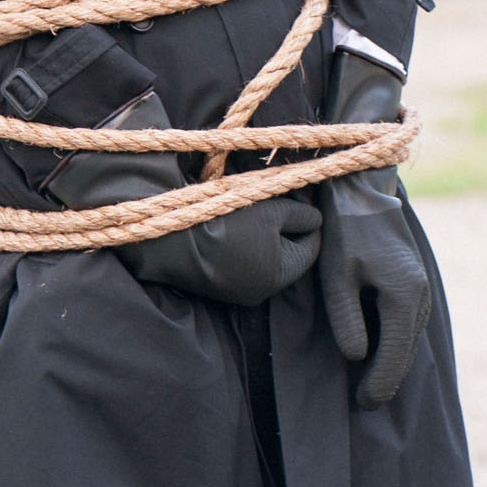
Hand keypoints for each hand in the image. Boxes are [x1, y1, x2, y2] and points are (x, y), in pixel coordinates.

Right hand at [115, 192, 322, 305]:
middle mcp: (262, 291)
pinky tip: (230, 222)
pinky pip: (240, 262)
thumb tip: (315, 218)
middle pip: (285, 251)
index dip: (309, 218)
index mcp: (281, 276)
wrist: (171, 240)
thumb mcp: (272, 211)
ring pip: (262, 256)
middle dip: (283, 224)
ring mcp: (237, 291)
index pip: (311, 246)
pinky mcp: (216, 285)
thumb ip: (301, 214)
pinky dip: (241, 243)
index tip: (299, 195)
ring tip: (251, 206)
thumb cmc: (228, 223)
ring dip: (261, 232)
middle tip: (275, 196)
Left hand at [317, 167, 429, 408]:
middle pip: (405, 352)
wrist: (363, 194)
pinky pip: (407, 324)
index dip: (377, 384)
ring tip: (369, 384)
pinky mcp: (415, 284)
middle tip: (364, 403)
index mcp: (404, 298)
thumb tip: (357, 357)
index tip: (362, 404)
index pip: (393, 356)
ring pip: (408, 339)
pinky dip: (395, 342)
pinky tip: (378, 352)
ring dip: (392, 362)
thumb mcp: (337, 277)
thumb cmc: (345, 234)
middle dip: (385, 379)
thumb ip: (347, 319)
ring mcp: (422, 290)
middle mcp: (421, 297)